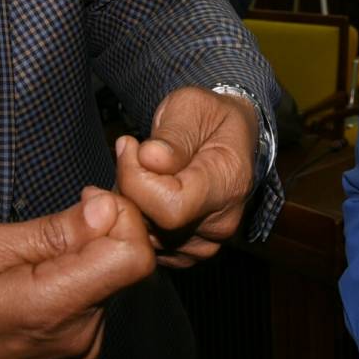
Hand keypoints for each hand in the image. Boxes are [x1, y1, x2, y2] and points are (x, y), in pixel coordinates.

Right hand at [0, 188, 154, 358]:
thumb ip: (48, 232)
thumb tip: (103, 209)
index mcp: (52, 306)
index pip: (134, 256)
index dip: (120, 216)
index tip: (87, 200)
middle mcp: (77, 336)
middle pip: (125, 266)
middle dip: (101, 232)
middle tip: (55, 219)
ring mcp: (77, 352)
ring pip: (110, 283)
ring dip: (85, 258)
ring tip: (33, 257)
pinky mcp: (74, 357)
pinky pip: (94, 305)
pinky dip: (77, 282)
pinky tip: (37, 280)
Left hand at [114, 86, 257, 267]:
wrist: (225, 135)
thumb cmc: (207, 116)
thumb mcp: (191, 106)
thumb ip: (172, 134)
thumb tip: (150, 159)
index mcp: (229, 182)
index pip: (171, 207)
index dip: (137, 180)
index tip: (130, 146)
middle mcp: (222, 222)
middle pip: (155, 226)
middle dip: (129, 189)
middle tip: (130, 154)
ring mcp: (206, 242)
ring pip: (146, 239)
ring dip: (130, 205)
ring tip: (139, 171)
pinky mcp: (188, 252)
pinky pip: (148, 247)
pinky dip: (138, 221)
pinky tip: (144, 193)